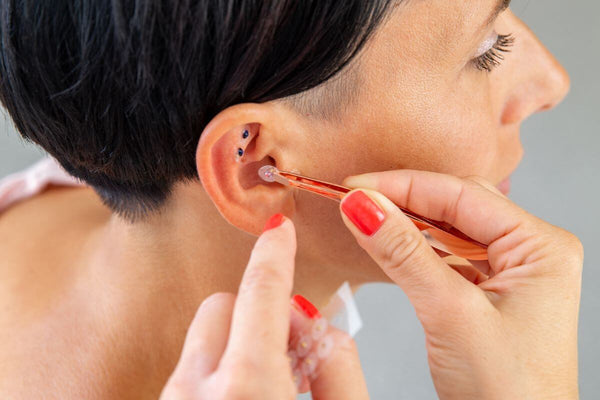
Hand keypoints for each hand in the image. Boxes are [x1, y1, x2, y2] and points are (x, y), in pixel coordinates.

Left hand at [160, 214, 368, 399]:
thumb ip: (338, 368)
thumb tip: (317, 323)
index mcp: (246, 386)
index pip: (260, 291)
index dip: (275, 252)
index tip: (279, 228)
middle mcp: (196, 389)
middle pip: (222, 305)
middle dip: (256, 312)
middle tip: (288, 348)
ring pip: (203, 335)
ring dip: (237, 342)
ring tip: (266, 385)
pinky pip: (191, 366)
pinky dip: (219, 368)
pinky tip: (244, 399)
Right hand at [340, 170, 582, 399]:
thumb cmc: (508, 392)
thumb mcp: (451, 312)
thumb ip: (404, 252)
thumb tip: (362, 205)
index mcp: (540, 247)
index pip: (462, 195)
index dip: (403, 186)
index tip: (354, 186)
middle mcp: (531, 253)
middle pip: (457, 207)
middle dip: (404, 200)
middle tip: (354, 198)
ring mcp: (512, 273)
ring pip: (449, 231)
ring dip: (407, 224)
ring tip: (365, 217)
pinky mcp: (490, 294)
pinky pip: (447, 258)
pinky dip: (415, 250)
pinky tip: (390, 243)